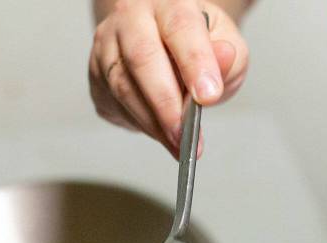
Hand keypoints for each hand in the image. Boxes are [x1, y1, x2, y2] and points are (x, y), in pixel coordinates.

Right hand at [89, 1, 248, 156]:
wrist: (169, 44)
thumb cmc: (198, 44)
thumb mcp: (227, 44)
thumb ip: (230, 56)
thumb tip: (223, 59)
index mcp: (168, 2)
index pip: (180, 27)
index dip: (194, 63)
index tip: (208, 96)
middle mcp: (131, 17)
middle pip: (142, 58)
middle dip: (166, 103)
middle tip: (185, 134)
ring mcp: (107, 44)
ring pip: (123, 86)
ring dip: (153, 122)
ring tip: (179, 144)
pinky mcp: (96, 72)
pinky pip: (114, 103)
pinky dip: (140, 124)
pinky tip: (161, 134)